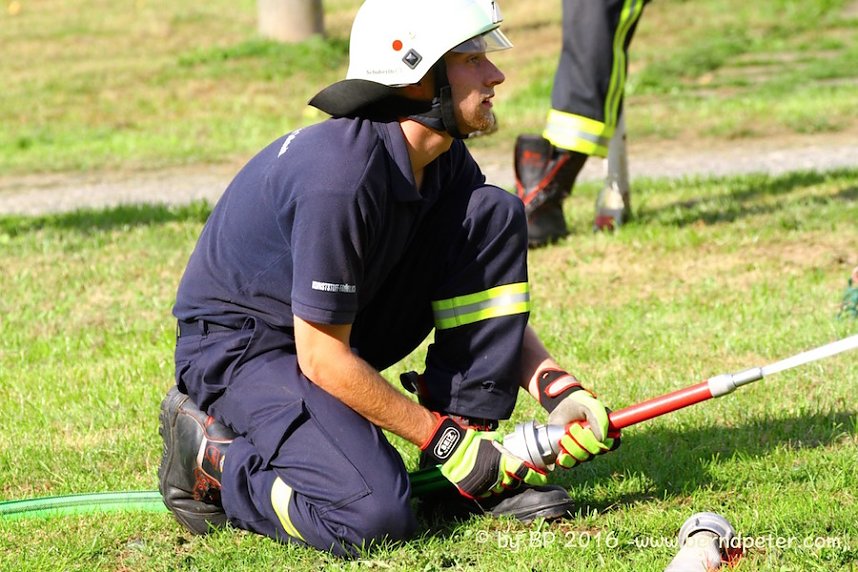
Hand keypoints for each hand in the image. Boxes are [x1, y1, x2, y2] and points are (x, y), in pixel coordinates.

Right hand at [421, 415, 546, 498]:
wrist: (453, 451)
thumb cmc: (473, 443)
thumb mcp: (492, 441)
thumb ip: (503, 447)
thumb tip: (511, 447)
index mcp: (503, 462)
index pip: (524, 472)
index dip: (536, 476)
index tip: (543, 477)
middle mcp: (497, 476)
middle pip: (512, 483)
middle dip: (513, 478)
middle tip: (509, 472)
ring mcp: (487, 485)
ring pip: (500, 490)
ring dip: (500, 484)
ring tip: (493, 474)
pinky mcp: (476, 491)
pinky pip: (487, 493)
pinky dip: (487, 488)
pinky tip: (483, 480)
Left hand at [536, 369, 619, 468]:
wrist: (559, 407)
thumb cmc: (578, 404)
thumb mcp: (589, 405)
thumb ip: (599, 417)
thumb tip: (601, 438)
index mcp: (608, 431)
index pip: (614, 444)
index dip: (605, 441)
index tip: (592, 431)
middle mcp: (597, 443)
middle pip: (596, 451)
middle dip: (583, 439)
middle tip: (573, 427)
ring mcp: (584, 451)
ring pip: (583, 458)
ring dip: (572, 446)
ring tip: (564, 435)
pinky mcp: (571, 457)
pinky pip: (571, 464)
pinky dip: (566, 459)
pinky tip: (562, 453)